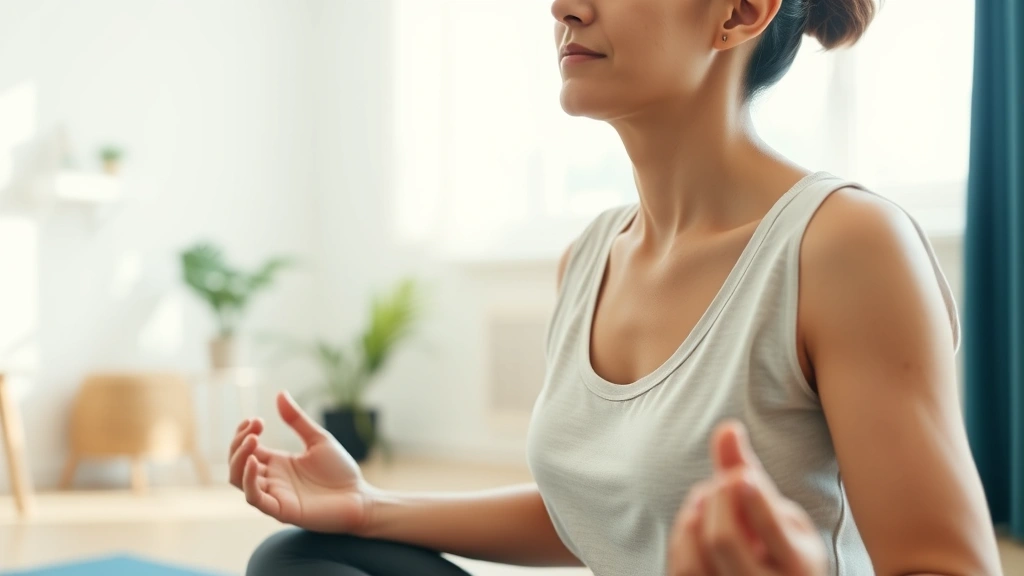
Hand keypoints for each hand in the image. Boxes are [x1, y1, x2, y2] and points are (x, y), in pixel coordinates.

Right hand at [228, 391, 375, 532]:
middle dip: (238, 442)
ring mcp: (274, 495)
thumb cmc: (340, 471)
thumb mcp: (318, 439)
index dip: (243, 433)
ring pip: (239, 480)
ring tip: (252, 440)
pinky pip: (254, 498)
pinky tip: (256, 461)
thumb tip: (280, 393)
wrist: (360, 498)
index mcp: (277, 463)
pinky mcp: (281, 510)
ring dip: (239, 459)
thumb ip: (297, 420)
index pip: (247, 448)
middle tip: (254, 428)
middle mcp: (271, 479)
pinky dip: (249, 480)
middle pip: (237, 463)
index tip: (257, 420)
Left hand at [667, 421, 826, 575]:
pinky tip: (694, 522)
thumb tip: (727, 427)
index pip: (772, 531)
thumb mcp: (779, 511)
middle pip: (723, 538)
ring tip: (706, 499)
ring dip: (692, 517)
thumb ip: (749, 470)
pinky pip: (681, 571)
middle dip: (716, 498)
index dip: (752, 498)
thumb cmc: (778, 543)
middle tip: (724, 481)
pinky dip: (681, 538)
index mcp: (800, 564)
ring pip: (694, 561)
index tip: (740, 476)